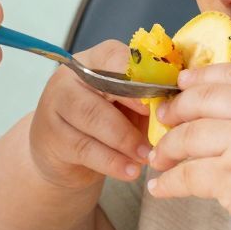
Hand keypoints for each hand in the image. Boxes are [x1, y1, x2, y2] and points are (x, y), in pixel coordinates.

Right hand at [26, 39, 152, 189]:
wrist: (65, 154)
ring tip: (146, 157)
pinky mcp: (51, 136)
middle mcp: (69, 77)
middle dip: (135, 110)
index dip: (140, 78)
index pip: (116, 57)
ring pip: (93, 117)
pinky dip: (112, 162)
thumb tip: (179, 104)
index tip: (162, 99)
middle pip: (103, 86)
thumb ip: (148, 100)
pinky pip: (84, 148)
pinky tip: (130, 171)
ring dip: (125, 140)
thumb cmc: (105, 123)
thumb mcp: (129, 106)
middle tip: (159, 134)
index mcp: (94, 60)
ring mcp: (55, 105)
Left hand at [146, 63, 230, 229]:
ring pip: (188, 137)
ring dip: (167, 148)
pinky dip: (168, 182)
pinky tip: (159, 187)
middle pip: (202, 100)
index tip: (182, 82)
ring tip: (158, 157)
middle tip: (161, 119)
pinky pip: (187, 175)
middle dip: (176, 109)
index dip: (202, 76)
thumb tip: (228, 103)